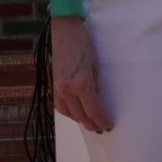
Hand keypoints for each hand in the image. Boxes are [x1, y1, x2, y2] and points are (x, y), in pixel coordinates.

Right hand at [51, 16, 112, 133]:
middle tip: (102, 128)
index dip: (102, 120)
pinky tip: (76, 113)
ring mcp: (58, 89)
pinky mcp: (53, 86)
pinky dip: (70, 112)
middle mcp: (67, 90)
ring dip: (81, 120)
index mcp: (82, 84)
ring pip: (70, 113)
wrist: (64, 32)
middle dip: (92, 124)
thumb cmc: (84, 45)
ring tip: (91, 124)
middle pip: (81, 115)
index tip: (108, 125)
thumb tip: (97, 101)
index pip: (94, 110)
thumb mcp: (95, 66)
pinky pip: (61, 106)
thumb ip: (95, 85)